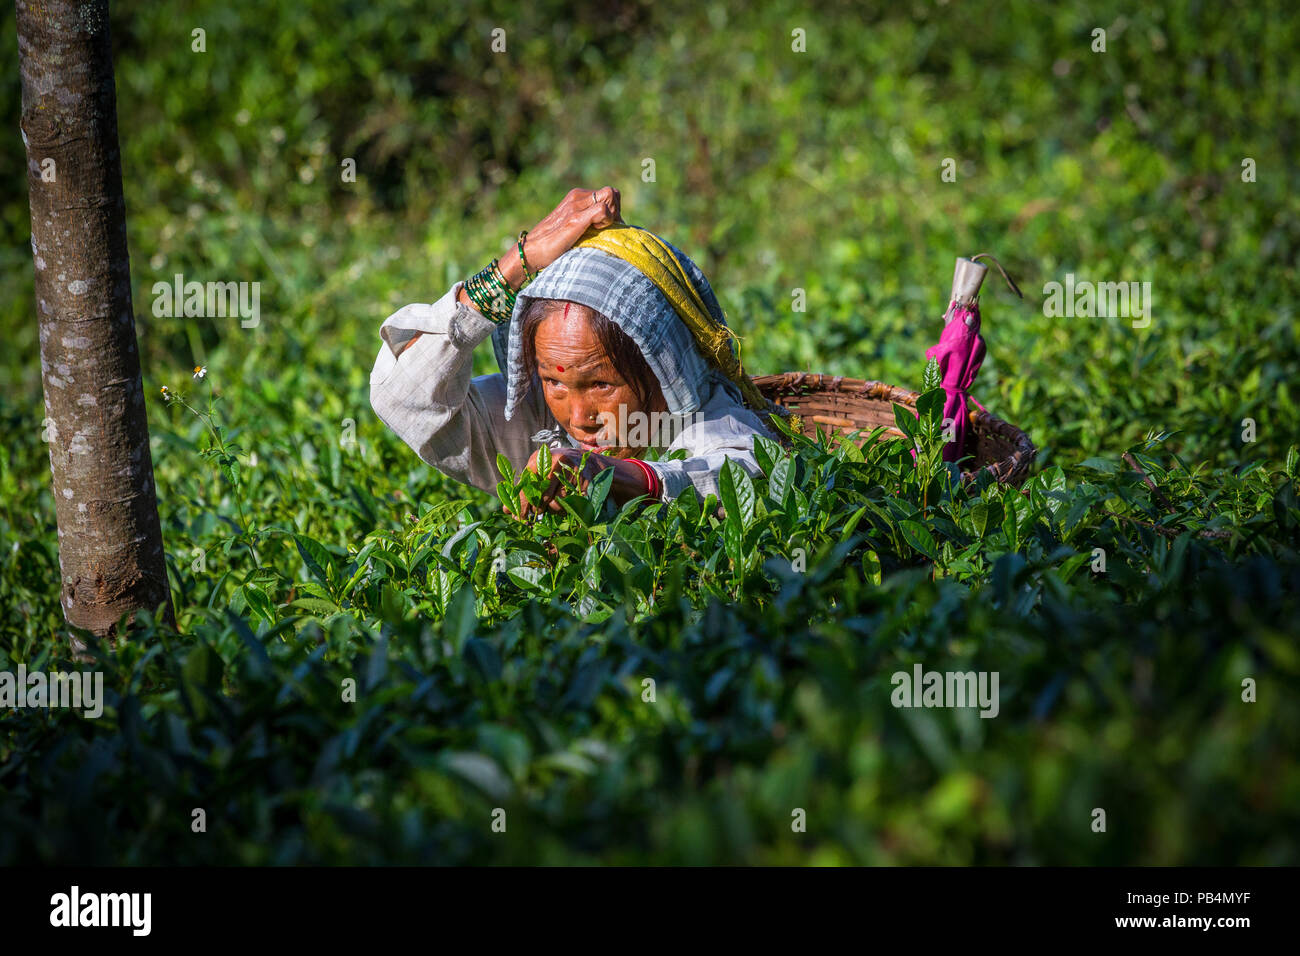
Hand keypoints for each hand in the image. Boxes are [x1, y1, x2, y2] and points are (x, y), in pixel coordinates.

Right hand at [498, 187, 622, 289]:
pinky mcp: (575, 218)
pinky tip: (595, 233)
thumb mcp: (574, 227)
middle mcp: (577, 196)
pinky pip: (602, 210)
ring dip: (611, 216)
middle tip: (606, 230)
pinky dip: (605, 222)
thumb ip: (589, 221)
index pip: (609, 194)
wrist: (531, 251)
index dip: (614, 211)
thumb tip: (614, 228)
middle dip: (616, 212)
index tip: (607, 228)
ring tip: (600, 231)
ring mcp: (575, 205)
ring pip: (610, 196)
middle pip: (612, 193)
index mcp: (577, 196)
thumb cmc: (554, 245)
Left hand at [502, 445, 655, 520]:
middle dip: (538, 509)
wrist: (595, 465)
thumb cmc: (562, 472)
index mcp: (539, 458)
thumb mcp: (542, 475)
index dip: (521, 503)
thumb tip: (506, 511)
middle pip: (539, 497)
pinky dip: (570, 508)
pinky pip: (572, 505)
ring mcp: (571, 471)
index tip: (517, 517)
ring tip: (560, 500)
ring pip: (556, 504)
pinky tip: (572, 499)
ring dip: (556, 509)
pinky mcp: (585, 482)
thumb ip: (525, 491)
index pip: (524, 485)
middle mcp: (554, 461)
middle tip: (539, 513)